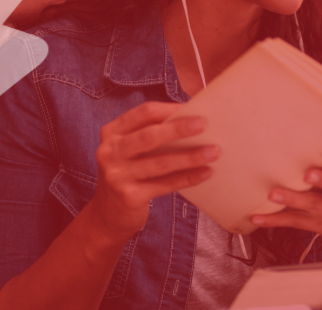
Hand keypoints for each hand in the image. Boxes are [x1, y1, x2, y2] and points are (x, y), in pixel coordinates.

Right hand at [88, 102, 217, 242]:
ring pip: (160, 162)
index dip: (169, 109)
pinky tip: (205, 173)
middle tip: (204, 125)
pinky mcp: (129, 197)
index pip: (143, 114)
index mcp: (111, 132)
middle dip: (179, 129)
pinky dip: (187, 178)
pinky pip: (165, 184)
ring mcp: (117, 175)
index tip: (192, 108)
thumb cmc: (128, 173)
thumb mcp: (129, 150)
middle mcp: (109, 152)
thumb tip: (192, 120)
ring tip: (213, 151)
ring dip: (190, 156)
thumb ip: (150, 134)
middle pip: (149, 136)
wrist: (108, 214)